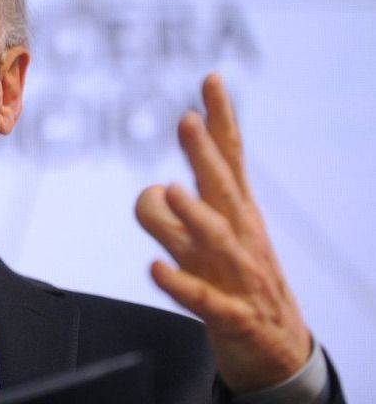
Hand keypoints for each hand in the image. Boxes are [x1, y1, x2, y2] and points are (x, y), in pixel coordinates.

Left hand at [135, 73, 310, 393]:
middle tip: (186, 120)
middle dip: (204, 154)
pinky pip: (200, 297)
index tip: (210, 79)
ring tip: (168, 191)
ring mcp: (236, 275)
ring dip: (193, 215)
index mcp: (239, 214)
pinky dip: (178, 283)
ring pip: (213, 239)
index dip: (221, 120)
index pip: (233, 158)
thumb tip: (151, 190)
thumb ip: (177, 211)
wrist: (278, 350)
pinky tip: (155, 269)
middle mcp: (239, 236)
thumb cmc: (237, 281)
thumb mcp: (212, 240)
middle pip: (222, 188)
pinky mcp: (228, 313)